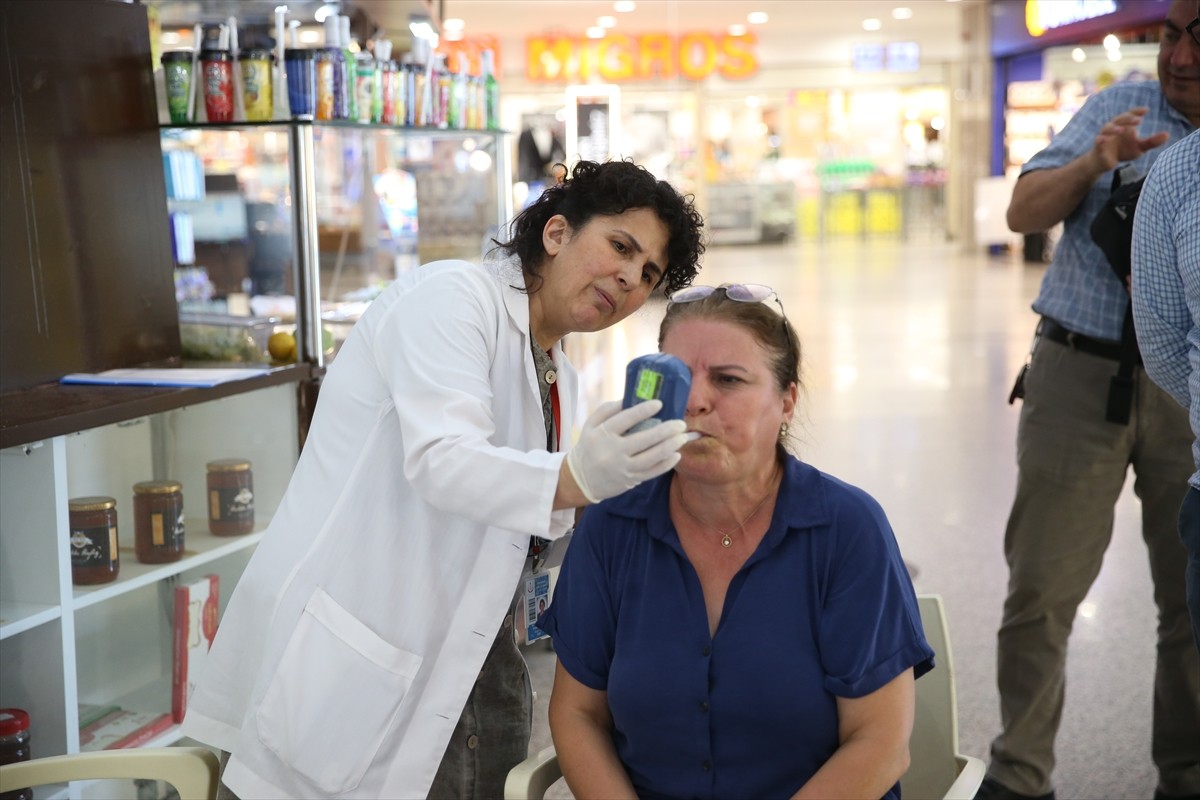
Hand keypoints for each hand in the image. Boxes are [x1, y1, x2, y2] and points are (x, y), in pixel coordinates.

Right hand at [566, 400, 689, 503]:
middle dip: (666, 430)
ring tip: (682, 437)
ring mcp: (623, 468)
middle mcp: (613, 451)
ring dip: (670, 446)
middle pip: (644, 439)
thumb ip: (608, 410)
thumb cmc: (588, 447)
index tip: (659, 403)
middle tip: (680, 423)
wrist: (580, 480)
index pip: (625, 419)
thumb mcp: (590, 425)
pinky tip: (676, 455)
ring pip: (652, 457)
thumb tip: (630, 399)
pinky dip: (666, 464)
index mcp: (602, 434)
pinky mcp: (630, 480)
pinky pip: (652, 472)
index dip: (643, 411)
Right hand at [1090, 107, 1168, 172]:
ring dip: (1114, 128)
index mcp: (1124, 125)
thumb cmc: (1122, 151)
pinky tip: (1104, 140)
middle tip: (1139, 121)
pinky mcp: (1098, 147)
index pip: (1130, 114)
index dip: (1137, 111)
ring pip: (1107, 128)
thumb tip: (1167, 134)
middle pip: (1119, 119)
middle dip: (1128, 119)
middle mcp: (1114, 128)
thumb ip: (1152, 141)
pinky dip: (1100, 139)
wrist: (1104, 162)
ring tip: (1122, 130)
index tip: (1146, 110)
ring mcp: (1104, 136)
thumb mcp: (1139, 147)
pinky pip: (1098, 141)